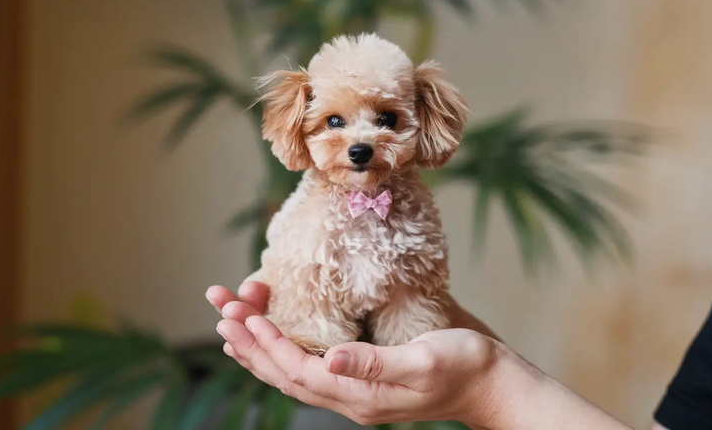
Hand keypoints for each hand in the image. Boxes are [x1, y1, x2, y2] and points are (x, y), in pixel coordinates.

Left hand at [209, 296, 503, 426]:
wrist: (490, 384)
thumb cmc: (465, 366)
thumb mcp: (424, 360)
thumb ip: (376, 363)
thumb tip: (330, 357)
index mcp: (362, 395)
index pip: (299, 370)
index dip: (269, 344)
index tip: (244, 317)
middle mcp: (351, 398)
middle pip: (286, 375)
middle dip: (249, 346)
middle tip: (221, 313)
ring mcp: (355, 393)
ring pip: (293, 374)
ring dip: (260, 351)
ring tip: (231, 328)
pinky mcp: (362, 382)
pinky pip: (310, 370)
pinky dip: (284, 354)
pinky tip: (274, 341)